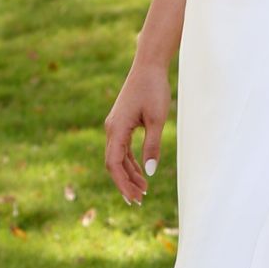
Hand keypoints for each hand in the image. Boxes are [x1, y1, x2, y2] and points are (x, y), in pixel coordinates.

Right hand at [104, 55, 169, 205]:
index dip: (123, 183)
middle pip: (113, 164)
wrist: (148, 67)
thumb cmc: (154, 89)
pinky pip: (122, 149)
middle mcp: (111, 129)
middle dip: (125, 183)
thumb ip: (152, 146)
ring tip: (144, 190)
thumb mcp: (157, 119)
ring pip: (118, 158)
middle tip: (139, 201)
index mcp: (116, 129)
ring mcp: (115, 126)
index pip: (114, 164)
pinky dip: (130, 162)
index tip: (134, 198)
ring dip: (129, 174)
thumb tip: (150, 173)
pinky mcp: (121, 124)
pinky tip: (142, 172)